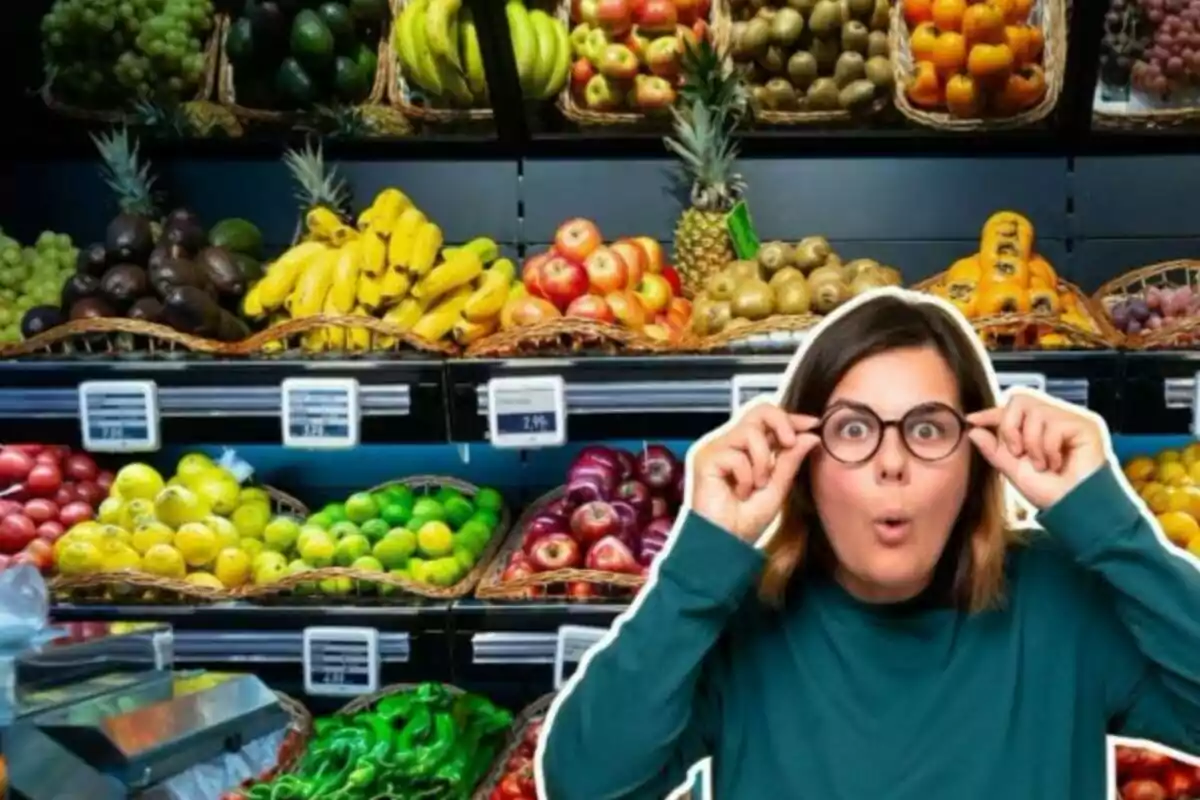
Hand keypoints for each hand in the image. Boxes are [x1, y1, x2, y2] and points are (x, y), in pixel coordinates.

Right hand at [688, 402, 821, 543]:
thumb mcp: (777, 488)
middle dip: (781, 423)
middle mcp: (732, 444)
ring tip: (757, 484)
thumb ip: (790, 461)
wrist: (725, 543)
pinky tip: (739, 493)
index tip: (813, 424)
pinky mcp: (706, 459)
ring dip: (763, 460)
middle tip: (789, 443)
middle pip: (759, 411)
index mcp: (748, 449)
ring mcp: (717, 450)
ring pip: (751, 432)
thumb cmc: (745, 522)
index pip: (769, 420)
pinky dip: (746, 476)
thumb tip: (811, 436)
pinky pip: (737, 455)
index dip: (792, 418)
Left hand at [966, 392, 1107, 510]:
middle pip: (1021, 399)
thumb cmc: (1051, 493)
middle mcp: (1057, 418)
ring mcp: (1073, 419)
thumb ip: (994, 450)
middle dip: (1011, 427)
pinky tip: (1057, 464)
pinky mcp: (1086, 425)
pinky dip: (1048, 448)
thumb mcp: (1014, 470)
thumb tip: (974, 430)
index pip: (1013, 408)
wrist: (1075, 509)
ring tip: (1042, 464)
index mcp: (1041, 427)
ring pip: (1035, 411)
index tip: (972, 420)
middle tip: (1017, 453)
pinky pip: (1054, 424)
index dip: (992, 412)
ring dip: (1031, 444)